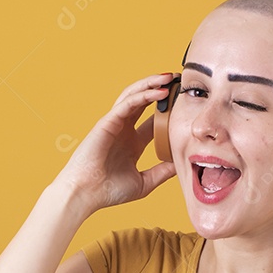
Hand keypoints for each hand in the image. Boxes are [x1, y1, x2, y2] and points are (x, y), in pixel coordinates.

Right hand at [55, 73, 177, 215]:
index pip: (154, 120)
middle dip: (160, 88)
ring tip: (170, 77)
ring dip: (152, 84)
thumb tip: (183, 165)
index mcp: (132, 142)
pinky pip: (127, 103)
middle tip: (179, 81)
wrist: (86, 194)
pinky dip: (144, 95)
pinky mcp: (107, 122)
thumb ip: (162, 172)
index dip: (169, 109)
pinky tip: (160, 92)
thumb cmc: (109, 191)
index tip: (185, 103)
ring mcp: (115, 124)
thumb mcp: (144, 182)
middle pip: (144, 101)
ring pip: (134, 96)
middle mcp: (124, 129)